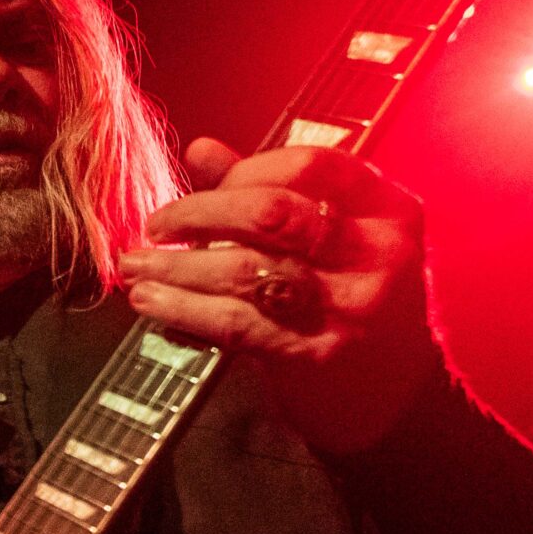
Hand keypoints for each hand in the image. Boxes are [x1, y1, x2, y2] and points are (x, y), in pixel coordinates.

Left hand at [117, 139, 444, 453]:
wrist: (396, 382)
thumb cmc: (351, 288)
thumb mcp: (334, 230)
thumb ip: (267, 188)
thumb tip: (199, 150)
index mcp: (387, 207)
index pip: (307, 165)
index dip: (242, 172)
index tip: (202, 188)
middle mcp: (377, 252)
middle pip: (270, 215)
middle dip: (197, 215)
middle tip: (155, 227)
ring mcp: (351, 306)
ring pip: (245, 271)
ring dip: (176, 269)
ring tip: (136, 269)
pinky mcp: (318, 353)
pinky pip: (238, 324)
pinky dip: (186, 310)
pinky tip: (154, 303)